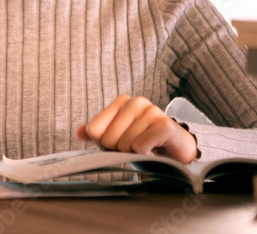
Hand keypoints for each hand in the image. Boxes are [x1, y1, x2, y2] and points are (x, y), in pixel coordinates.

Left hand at [77, 95, 197, 162]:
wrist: (177, 152)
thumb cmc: (145, 143)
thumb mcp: (118, 137)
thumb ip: (98, 133)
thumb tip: (79, 131)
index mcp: (122, 101)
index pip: (94, 130)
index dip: (104, 144)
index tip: (120, 143)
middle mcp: (137, 102)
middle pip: (108, 138)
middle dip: (120, 150)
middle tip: (135, 148)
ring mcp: (152, 111)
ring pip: (125, 144)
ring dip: (135, 154)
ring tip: (147, 150)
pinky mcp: (165, 125)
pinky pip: (140, 147)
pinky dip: (146, 156)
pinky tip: (155, 152)